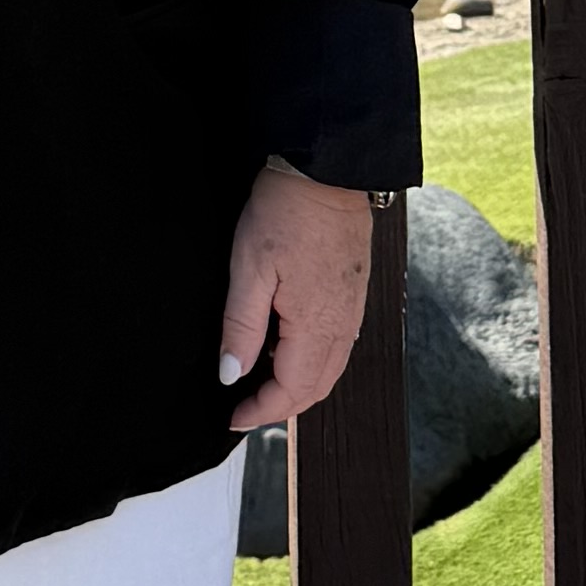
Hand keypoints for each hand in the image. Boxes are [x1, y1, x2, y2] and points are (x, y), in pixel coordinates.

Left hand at [220, 158, 380, 435]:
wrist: (326, 169)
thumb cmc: (286, 211)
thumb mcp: (249, 268)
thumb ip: (241, 327)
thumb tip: (231, 375)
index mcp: (317, 324)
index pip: (292, 390)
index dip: (261, 411)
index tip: (233, 416)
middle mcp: (342, 324)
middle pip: (315, 388)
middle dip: (281, 406)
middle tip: (245, 408)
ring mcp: (352, 309)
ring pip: (329, 369)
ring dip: (297, 385)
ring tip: (261, 382)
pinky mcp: (354, 293)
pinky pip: (337, 344)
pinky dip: (312, 360)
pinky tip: (287, 346)